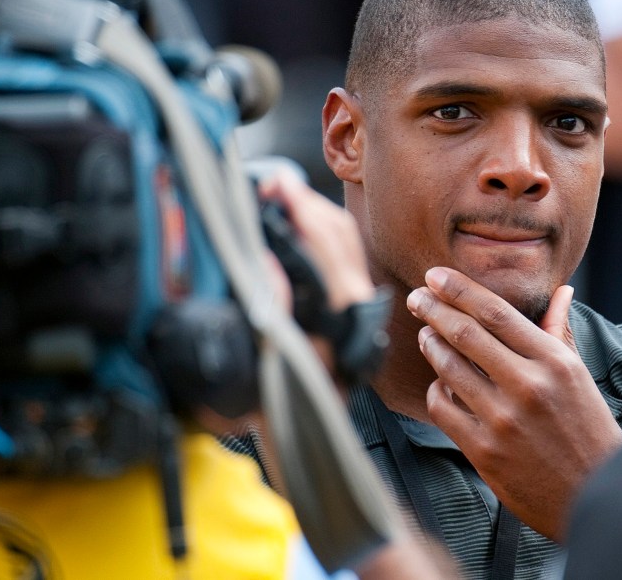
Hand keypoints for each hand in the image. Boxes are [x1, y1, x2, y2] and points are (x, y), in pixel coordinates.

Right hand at [257, 169, 376, 388]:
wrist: (303, 439)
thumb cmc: (279, 409)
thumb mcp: (264, 358)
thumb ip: (269, 307)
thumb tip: (269, 258)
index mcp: (339, 317)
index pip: (324, 245)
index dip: (299, 210)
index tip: (275, 185)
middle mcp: (355, 309)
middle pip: (338, 236)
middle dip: (306, 203)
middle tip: (274, 181)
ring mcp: (356, 308)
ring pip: (344, 243)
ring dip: (314, 213)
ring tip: (283, 195)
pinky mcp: (351, 310)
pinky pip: (341, 259)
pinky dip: (320, 233)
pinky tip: (297, 224)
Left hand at [406, 267, 621, 541]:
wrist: (594, 495)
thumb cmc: (588, 431)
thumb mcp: (580, 376)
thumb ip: (560, 332)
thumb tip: (562, 292)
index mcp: (554, 361)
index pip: (496, 312)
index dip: (459, 289)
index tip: (436, 276)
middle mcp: (528, 385)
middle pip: (466, 333)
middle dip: (433, 308)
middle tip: (416, 297)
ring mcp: (503, 420)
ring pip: (449, 368)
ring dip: (430, 344)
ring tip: (425, 334)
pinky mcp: (484, 451)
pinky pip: (444, 408)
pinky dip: (437, 390)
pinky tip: (441, 383)